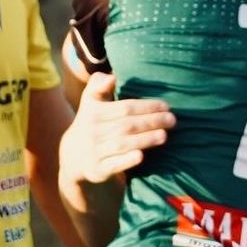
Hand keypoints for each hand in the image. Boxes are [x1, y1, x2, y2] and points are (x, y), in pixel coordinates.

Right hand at [59, 72, 174, 186]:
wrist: (74, 156)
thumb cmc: (91, 122)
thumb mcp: (90, 101)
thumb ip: (98, 84)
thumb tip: (112, 77)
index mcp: (93, 112)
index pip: (125, 108)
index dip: (147, 106)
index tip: (166, 106)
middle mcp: (92, 131)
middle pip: (127, 125)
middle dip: (152, 122)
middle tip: (173, 120)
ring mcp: (94, 151)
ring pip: (123, 144)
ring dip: (145, 140)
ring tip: (164, 136)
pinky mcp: (98, 169)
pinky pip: (113, 165)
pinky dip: (127, 160)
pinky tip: (141, 156)